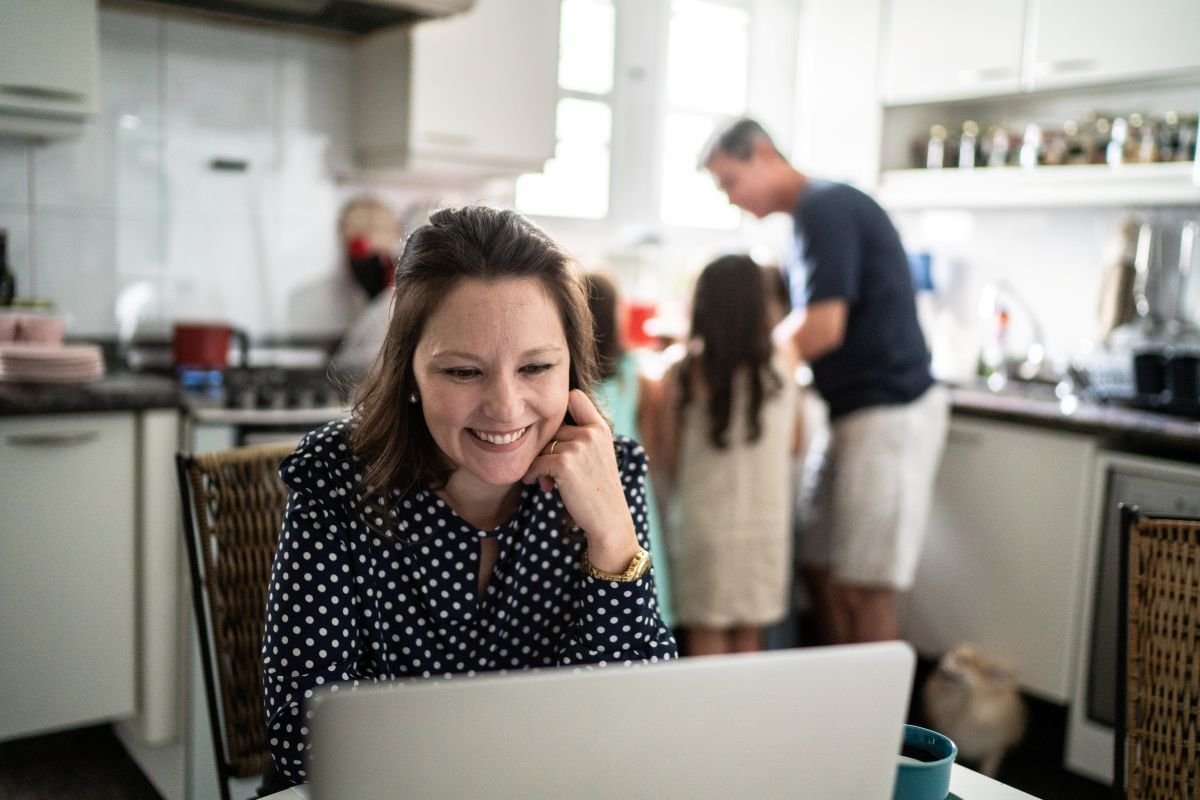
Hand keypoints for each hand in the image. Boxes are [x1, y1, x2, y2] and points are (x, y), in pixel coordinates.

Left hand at [523, 389, 638, 572]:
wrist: (608, 519)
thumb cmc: (598, 489)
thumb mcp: (598, 454)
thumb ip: (581, 435)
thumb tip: (543, 426)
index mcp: (600, 428)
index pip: (574, 397)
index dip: (560, 409)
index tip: (554, 431)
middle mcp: (591, 432)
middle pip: (552, 427)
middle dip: (546, 447)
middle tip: (547, 469)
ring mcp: (578, 446)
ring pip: (542, 446)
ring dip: (537, 464)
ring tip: (545, 481)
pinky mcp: (564, 463)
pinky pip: (536, 463)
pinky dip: (532, 474)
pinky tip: (539, 484)